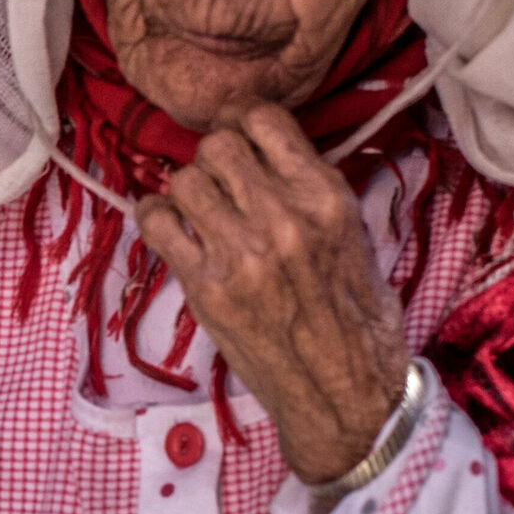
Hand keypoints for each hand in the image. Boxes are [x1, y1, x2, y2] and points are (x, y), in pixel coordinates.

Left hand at [134, 98, 409, 483]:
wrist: (345, 394)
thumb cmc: (357, 318)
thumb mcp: (355, 236)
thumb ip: (310, 190)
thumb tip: (268, 151)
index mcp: (326, 197)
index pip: (263, 119)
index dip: (244, 124)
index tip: (241, 142)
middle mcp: (282, 216)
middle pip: (216, 145)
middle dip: (214, 160)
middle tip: (221, 186)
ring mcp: (242, 253)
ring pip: (184, 179)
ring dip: (187, 191)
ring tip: (200, 213)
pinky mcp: (207, 287)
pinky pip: (156, 223)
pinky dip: (156, 218)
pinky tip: (171, 229)